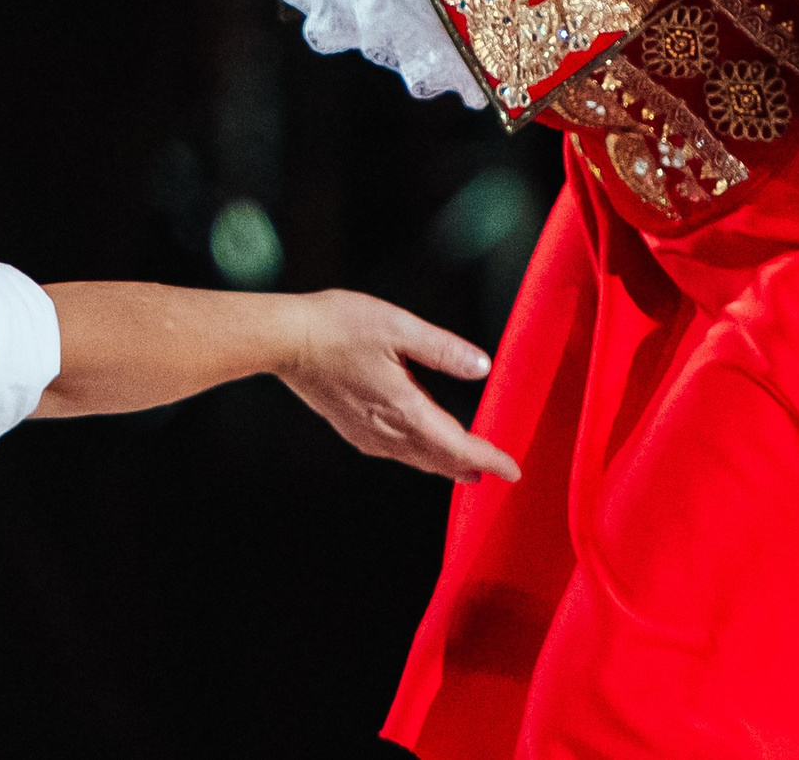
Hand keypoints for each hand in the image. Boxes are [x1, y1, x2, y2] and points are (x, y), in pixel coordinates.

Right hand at [277, 290, 522, 483]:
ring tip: (465, 466)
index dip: (488, 457)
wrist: (286, 340)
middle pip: (438, 459)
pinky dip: (419, 454)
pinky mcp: (352, 427)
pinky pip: (395, 450)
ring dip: (444, 463)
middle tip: (496, 471)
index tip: (512, 469)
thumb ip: (443, 350)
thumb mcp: (399, 327)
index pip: (457, 445)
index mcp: (404, 408)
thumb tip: (482, 367)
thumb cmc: (338, 328)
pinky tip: (419, 445)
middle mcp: (386, 430)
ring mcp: (366, 432)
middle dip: (470, 466)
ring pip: (416, 458)